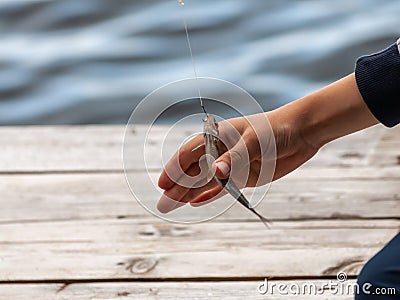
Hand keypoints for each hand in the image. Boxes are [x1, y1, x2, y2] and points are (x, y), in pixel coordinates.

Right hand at [157, 73, 377, 213]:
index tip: (163, 183)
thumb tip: (215, 173)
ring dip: (189, 194)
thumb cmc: (276, 129)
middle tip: (162, 204)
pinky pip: (222, 188)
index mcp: (219, 136)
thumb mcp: (254, 141)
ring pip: (206, 182)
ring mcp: (232, 165)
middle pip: (195, 171)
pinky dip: (209, 196)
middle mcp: (222, 152)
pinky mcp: (244, 176)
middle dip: (178, 187)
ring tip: (172, 207)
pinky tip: (196, 203)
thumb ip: (235, 157)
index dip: (175, 168)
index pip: (190, 153)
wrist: (302, 132)